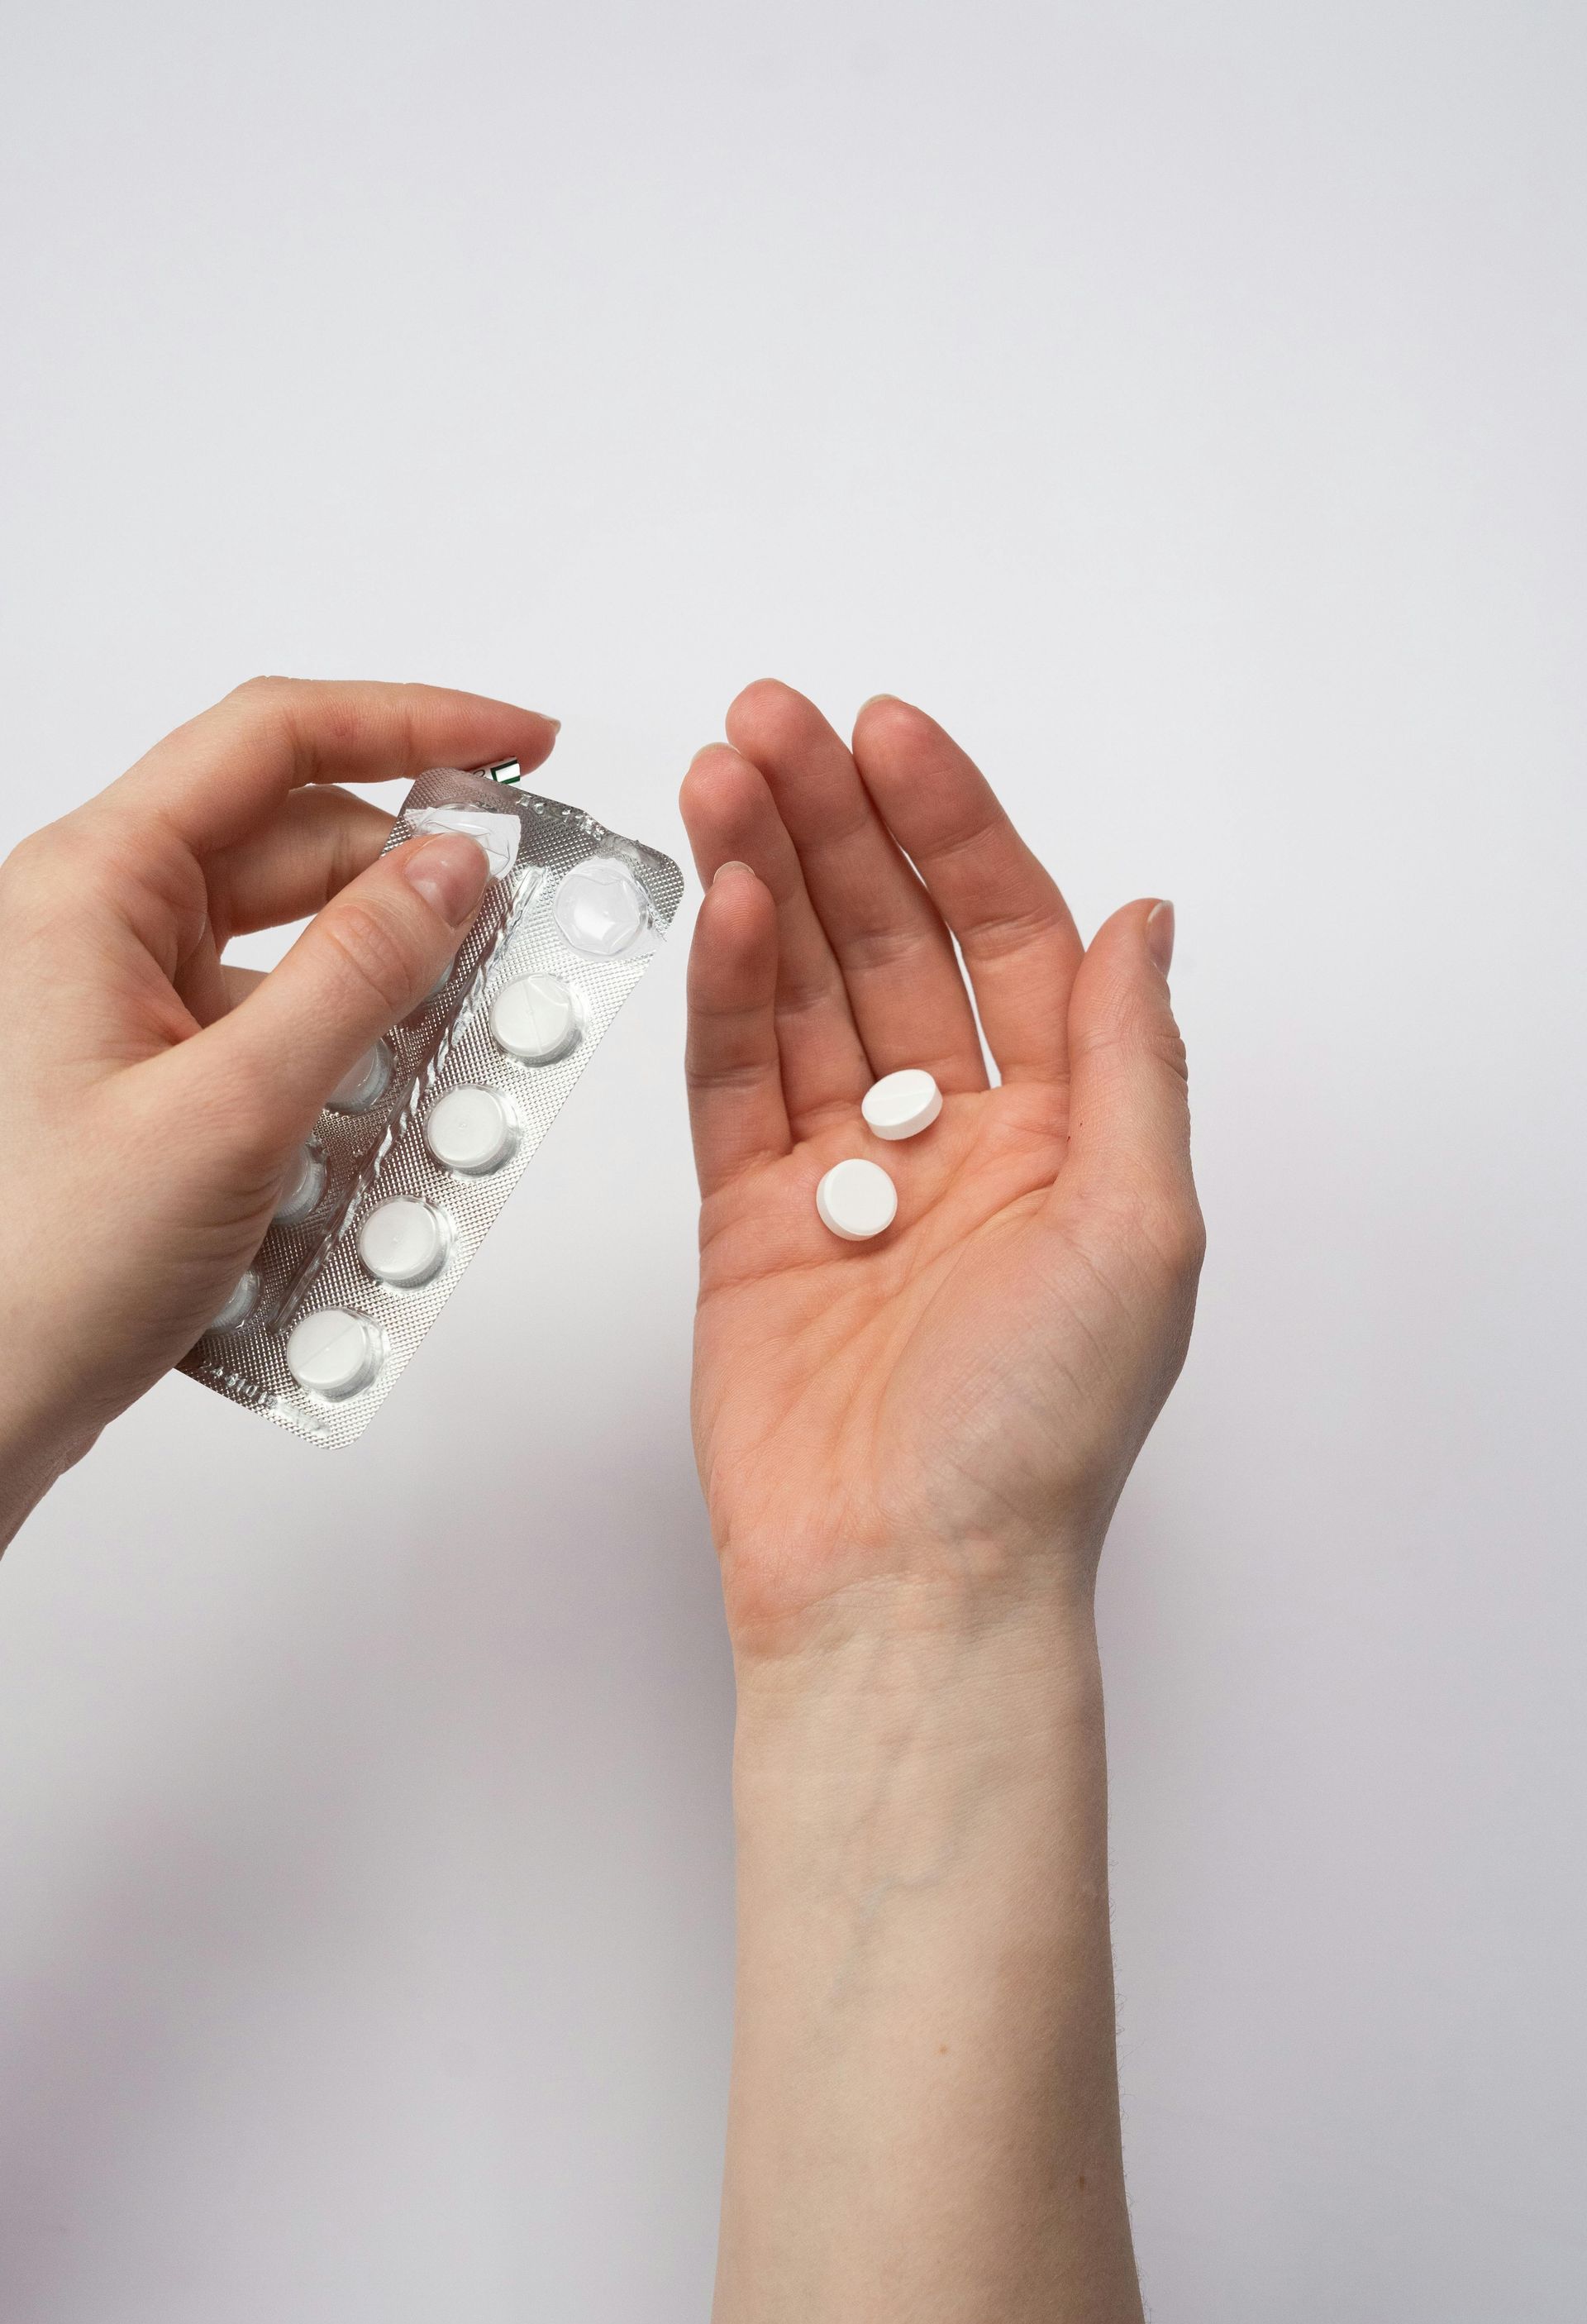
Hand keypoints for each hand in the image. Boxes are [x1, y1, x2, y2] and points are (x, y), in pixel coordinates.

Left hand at [0, 677, 555, 1535]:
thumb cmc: (35, 1271)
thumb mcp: (234, 1112)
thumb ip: (360, 976)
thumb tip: (456, 871)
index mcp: (92, 889)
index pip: (272, 743)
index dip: (410, 726)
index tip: (519, 748)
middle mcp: (98, 926)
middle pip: (296, 849)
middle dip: (416, 892)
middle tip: (524, 938)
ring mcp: (118, 1003)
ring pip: (293, 951)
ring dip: (386, 1000)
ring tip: (459, 1064)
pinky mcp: (145, 1077)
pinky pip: (271, 1033)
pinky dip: (344, 1070)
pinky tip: (386, 1136)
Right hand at [681, 682, 1202, 1647]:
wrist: (902, 1579)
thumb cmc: (1035, 1432)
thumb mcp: (1138, 1225)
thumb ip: (1129, 1059)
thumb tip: (1146, 916)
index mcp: (1066, 1132)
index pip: (1007, 937)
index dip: (953, 828)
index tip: (891, 734)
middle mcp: (957, 1137)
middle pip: (890, 941)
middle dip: (836, 824)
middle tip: (773, 721)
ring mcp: (845, 1172)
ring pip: (800, 989)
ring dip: (765, 876)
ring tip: (721, 774)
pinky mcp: (750, 1219)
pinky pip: (733, 1078)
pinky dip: (723, 988)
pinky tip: (718, 902)